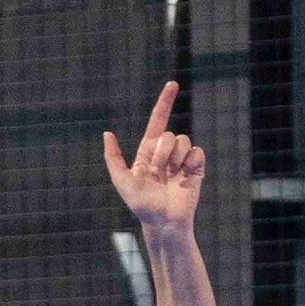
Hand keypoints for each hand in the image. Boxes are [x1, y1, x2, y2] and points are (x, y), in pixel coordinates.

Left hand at [102, 80, 206, 230]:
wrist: (164, 221)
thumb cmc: (141, 204)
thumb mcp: (121, 181)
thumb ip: (113, 157)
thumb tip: (107, 133)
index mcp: (148, 151)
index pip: (157, 121)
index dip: (164, 102)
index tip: (172, 84)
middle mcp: (166, 152)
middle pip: (168, 135)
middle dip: (162, 152)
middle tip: (157, 172)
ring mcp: (182, 159)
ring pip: (184, 140)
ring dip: (175, 158)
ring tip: (171, 176)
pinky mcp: (196, 167)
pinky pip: (197, 151)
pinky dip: (190, 161)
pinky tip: (185, 176)